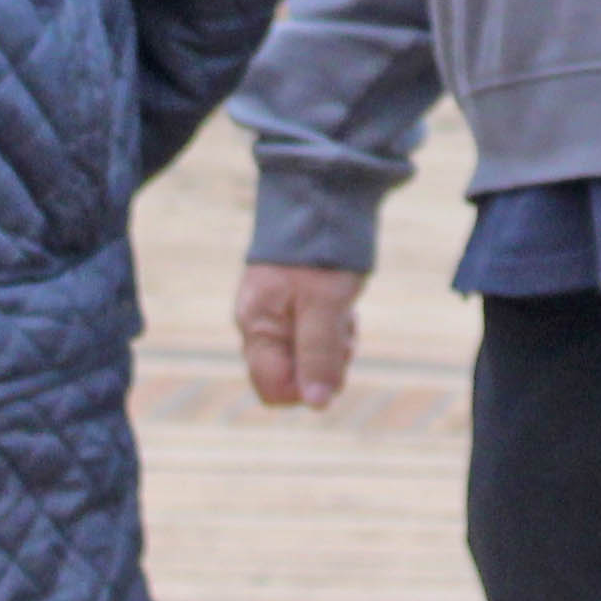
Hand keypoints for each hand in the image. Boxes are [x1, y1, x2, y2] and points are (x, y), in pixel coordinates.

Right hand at [238, 259, 361, 410]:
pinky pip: (316, 335)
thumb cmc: (320, 250)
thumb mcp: (325, 306)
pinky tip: (344, 304)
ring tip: (344, 311)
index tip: (332, 357)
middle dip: (325, 362)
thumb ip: (318, 355)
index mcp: (257, 326)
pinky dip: (335, 327)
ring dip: (334, 344)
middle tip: (342, 327)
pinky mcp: (295, 304)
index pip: (274, 389)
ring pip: (309, 356)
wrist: (322, 197)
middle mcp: (260, 325)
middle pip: (294, 376)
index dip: (306, 386)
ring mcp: (277, 314)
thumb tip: (316, 404)